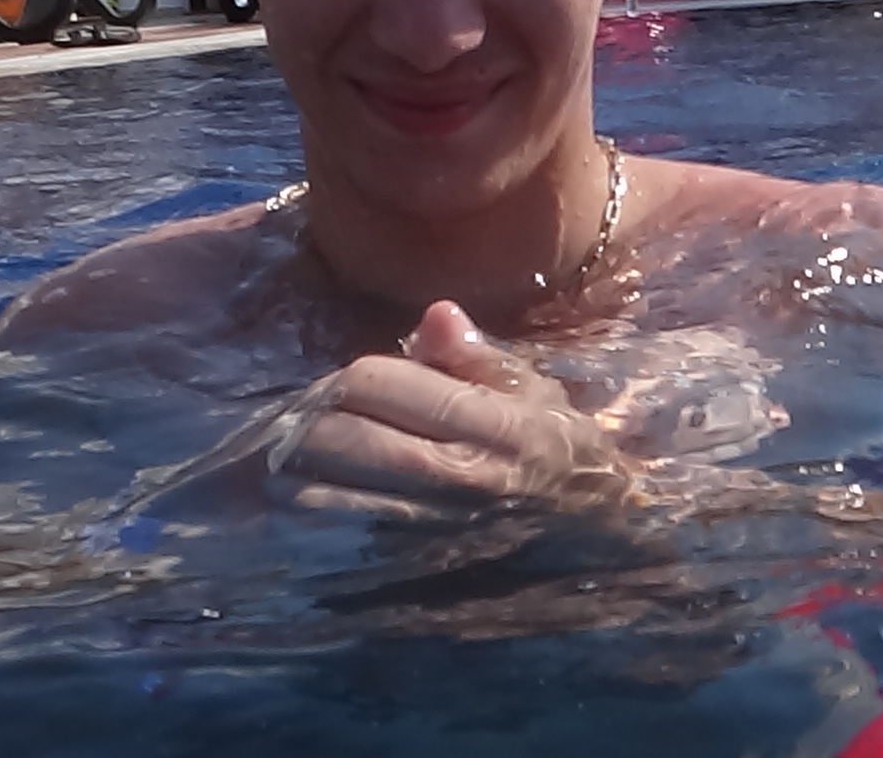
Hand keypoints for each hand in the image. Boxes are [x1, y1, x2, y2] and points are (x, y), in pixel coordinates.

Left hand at [286, 302, 637, 516]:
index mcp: (487, 424)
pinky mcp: (409, 569)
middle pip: (339, 435)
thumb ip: (476, 355)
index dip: (347, 377)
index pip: (376, 382)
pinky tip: (301, 503)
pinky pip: (333, 541)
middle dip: (308, 419)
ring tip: (293, 457)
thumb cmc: (555, 454)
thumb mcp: (535, 394)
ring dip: (295, 470)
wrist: (590, 543)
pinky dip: (305, 518)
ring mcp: (427, 530)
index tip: (345, 384)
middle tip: (302, 417)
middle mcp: (453, 477)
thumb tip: (435, 313)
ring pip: (323, 493)